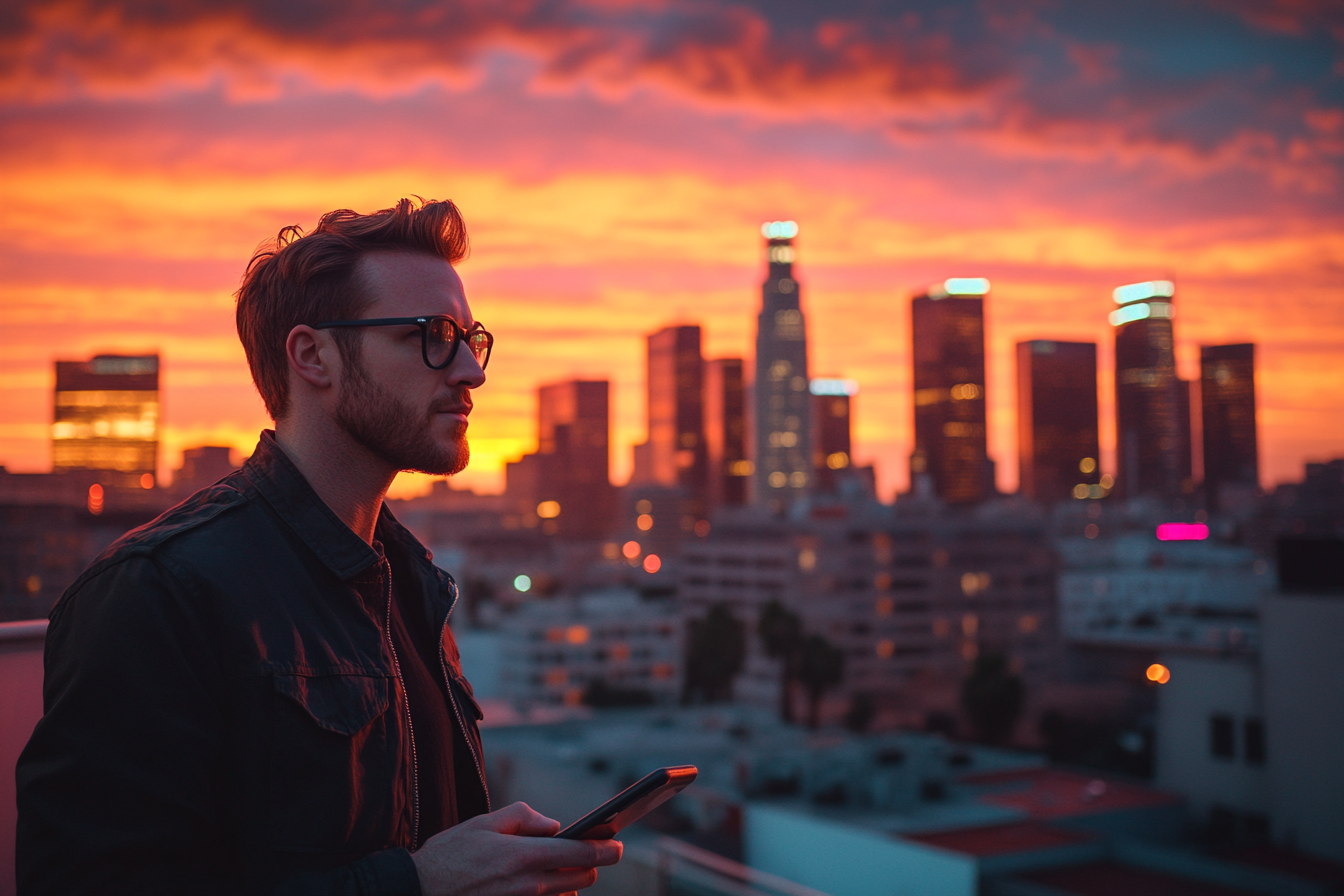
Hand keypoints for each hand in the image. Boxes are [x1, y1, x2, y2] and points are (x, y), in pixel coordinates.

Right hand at [410, 801, 621, 895]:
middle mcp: (528, 886)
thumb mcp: (483, 823)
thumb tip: (554, 825)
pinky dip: (550, 895)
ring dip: (568, 883)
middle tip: (583, 852)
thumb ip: (524, 818)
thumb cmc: (448, 856)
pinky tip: (536, 883)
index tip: (618, 843)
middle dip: (589, 864)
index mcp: (524, 855)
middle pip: (582, 878)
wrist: (418, 892)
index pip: (581, 854)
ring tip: (553, 868)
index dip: (606, 848)